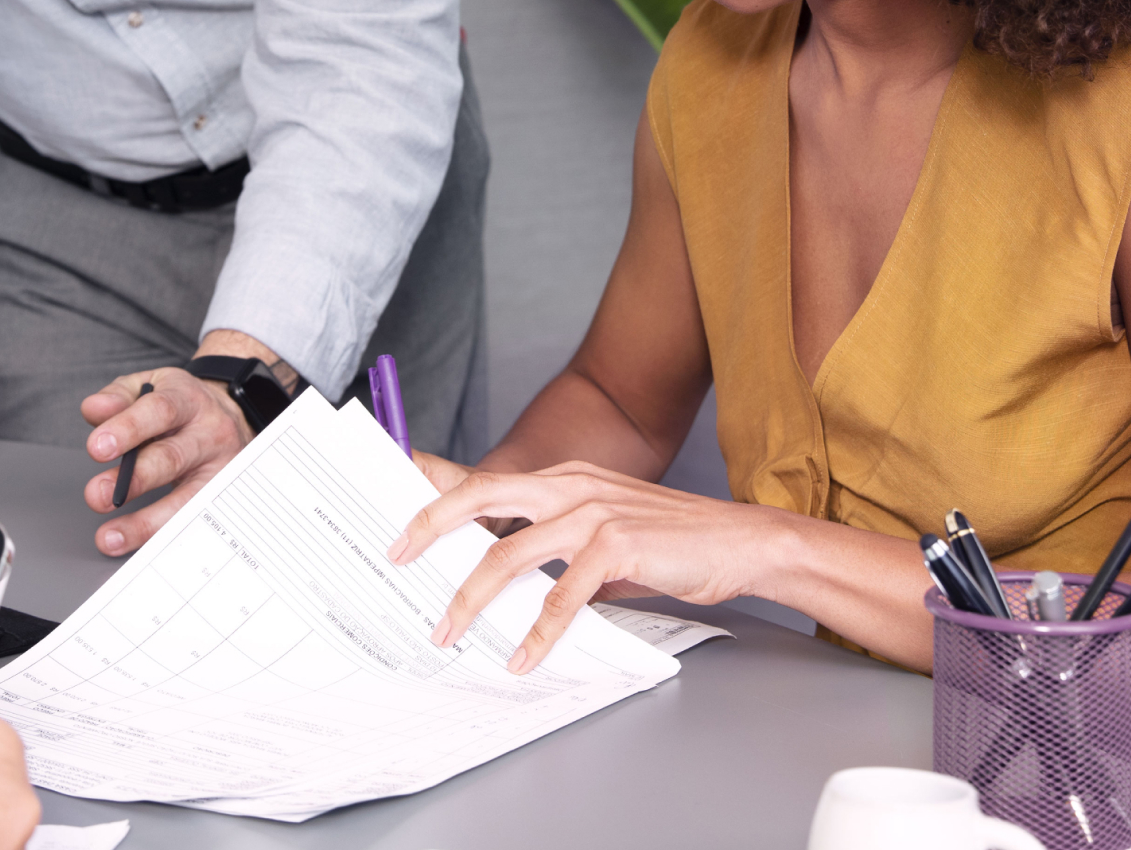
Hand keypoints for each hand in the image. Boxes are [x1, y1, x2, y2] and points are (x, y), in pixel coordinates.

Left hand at [80, 364, 248, 554]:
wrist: (233, 417)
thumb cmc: (181, 406)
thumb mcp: (152, 387)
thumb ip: (118, 397)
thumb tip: (94, 410)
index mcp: (188, 400)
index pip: (159, 412)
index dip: (128, 429)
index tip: (96, 448)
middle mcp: (210, 434)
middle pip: (172, 459)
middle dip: (133, 480)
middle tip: (96, 496)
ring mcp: (221, 471)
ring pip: (186, 500)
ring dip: (145, 523)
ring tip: (109, 536)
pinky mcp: (224, 500)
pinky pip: (194, 523)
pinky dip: (166, 539)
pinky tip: (140, 548)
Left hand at [389, 460, 791, 672]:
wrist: (742, 541)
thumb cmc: (672, 540)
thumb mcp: (603, 529)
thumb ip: (557, 542)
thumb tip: (506, 573)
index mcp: (563, 477)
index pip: (483, 473)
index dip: (432, 476)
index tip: (389, 481)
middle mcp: (570, 485)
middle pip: (479, 493)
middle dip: (430, 523)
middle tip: (398, 556)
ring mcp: (592, 512)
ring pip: (509, 551)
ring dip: (471, 596)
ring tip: (448, 631)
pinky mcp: (617, 545)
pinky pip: (563, 595)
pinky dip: (537, 632)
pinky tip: (523, 657)